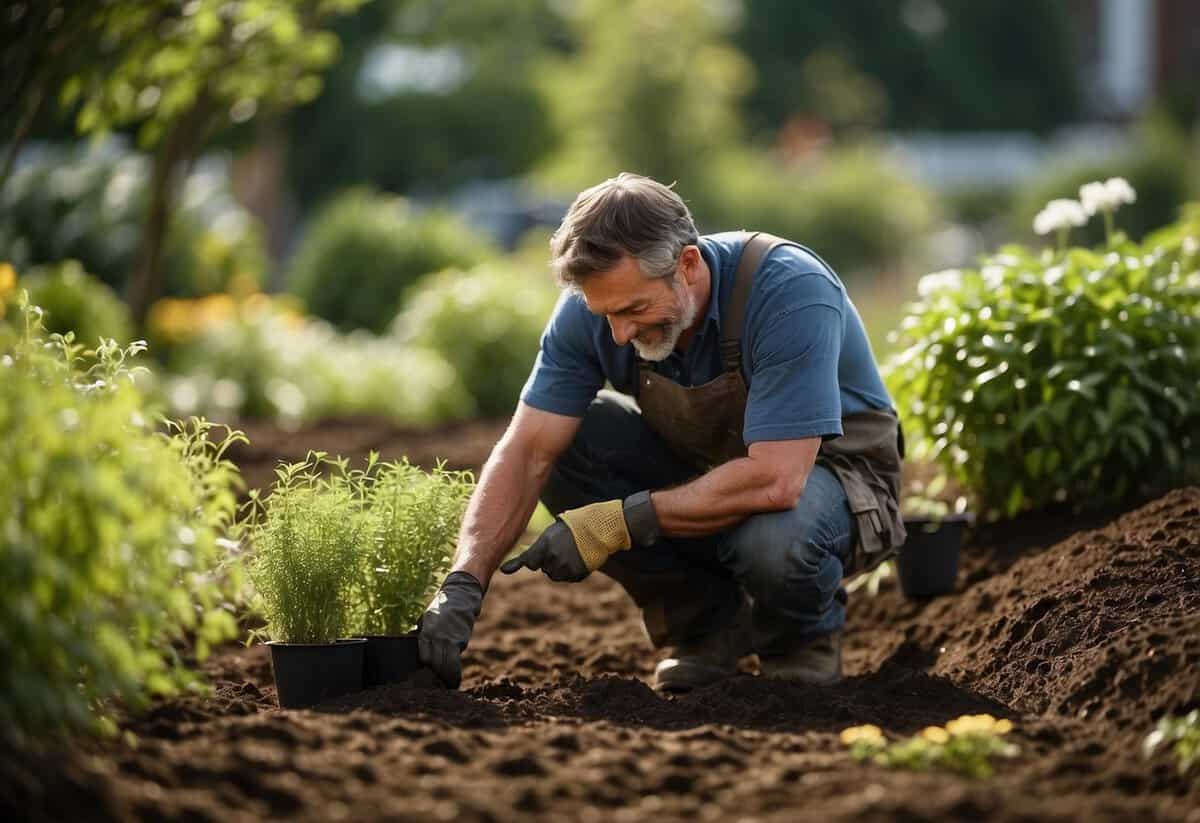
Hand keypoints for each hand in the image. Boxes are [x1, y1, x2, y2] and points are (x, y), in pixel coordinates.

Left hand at [416, 571, 483, 688]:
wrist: (461, 596)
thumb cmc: (440, 609)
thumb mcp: (426, 619)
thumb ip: (419, 633)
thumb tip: (407, 642)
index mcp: (427, 632)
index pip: (425, 657)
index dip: (425, 669)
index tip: (423, 678)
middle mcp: (438, 637)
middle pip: (436, 664)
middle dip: (436, 678)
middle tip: (434, 689)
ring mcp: (451, 639)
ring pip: (447, 665)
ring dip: (446, 678)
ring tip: (445, 688)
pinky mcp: (461, 641)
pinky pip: (457, 661)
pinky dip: (455, 673)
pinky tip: (453, 680)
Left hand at [500, 492, 659, 581]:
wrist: (602, 527)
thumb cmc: (576, 524)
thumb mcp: (555, 529)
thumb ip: (539, 547)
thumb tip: (523, 563)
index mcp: (546, 544)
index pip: (528, 560)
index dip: (520, 563)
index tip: (506, 570)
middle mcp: (553, 558)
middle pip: (543, 568)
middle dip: (548, 560)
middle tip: (561, 546)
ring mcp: (566, 568)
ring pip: (555, 575)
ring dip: (559, 567)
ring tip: (572, 551)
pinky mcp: (578, 574)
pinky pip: (569, 578)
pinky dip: (573, 572)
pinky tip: (580, 558)